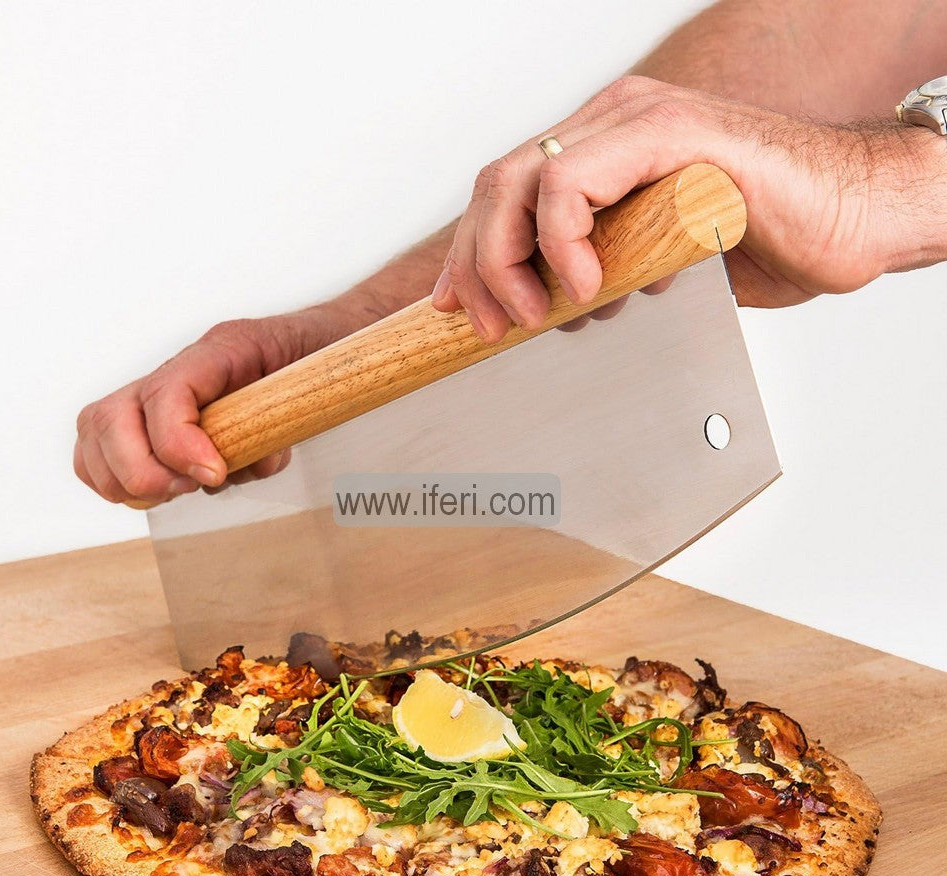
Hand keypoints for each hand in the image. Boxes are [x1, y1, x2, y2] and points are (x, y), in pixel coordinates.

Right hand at [74, 309, 346, 503]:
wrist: (318, 343)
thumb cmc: (316, 362)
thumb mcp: (313, 386)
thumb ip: (283, 426)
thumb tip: (255, 462)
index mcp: (222, 350)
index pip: (169, 390)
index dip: (178, 442)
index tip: (212, 474)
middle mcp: (178, 367)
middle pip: (109, 416)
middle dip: (142, 470)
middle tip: (188, 488)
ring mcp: (158, 389)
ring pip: (96, 429)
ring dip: (124, 477)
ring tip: (175, 490)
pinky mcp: (154, 416)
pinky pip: (101, 445)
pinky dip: (113, 477)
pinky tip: (159, 489)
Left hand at [431, 76, 940, 341]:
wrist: (846, 222)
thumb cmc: (762, 241)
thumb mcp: (651, 264)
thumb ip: (599, 269)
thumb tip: (550, 307)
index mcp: (602, 151)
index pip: (506, 193)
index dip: (469, 252)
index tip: (456, 308)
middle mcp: (611, 127)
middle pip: (498, 185)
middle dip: (478, 265)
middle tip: (493, 326)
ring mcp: (637, 122)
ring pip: (522, 179)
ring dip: (509, 261)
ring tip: (538, 314)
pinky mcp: (668, 134)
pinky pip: (574, 181)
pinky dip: (560, 241)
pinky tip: (588, 287)